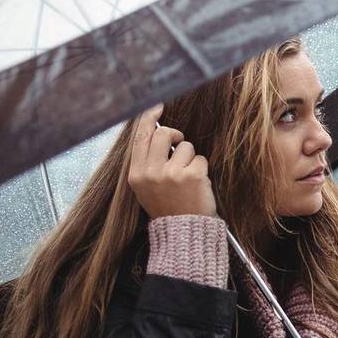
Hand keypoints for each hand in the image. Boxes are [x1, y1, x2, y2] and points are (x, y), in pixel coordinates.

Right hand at [127, 104, 217, 218]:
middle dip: (176, 135)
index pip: (140, 138)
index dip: (148, 118)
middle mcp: (151, 173)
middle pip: (164, 134)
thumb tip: (156, 131)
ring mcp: (172, 174)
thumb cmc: (167, 206)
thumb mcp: (146, 186)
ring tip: (187, 178)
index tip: (156, 106)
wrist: (183, 231)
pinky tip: (197, 184)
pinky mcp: (192, 175)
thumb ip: (147, 161)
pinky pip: (200, 158)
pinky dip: (202, 168)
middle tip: (180, 145)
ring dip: (190, 158)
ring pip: (186, 146)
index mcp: (136, 174)